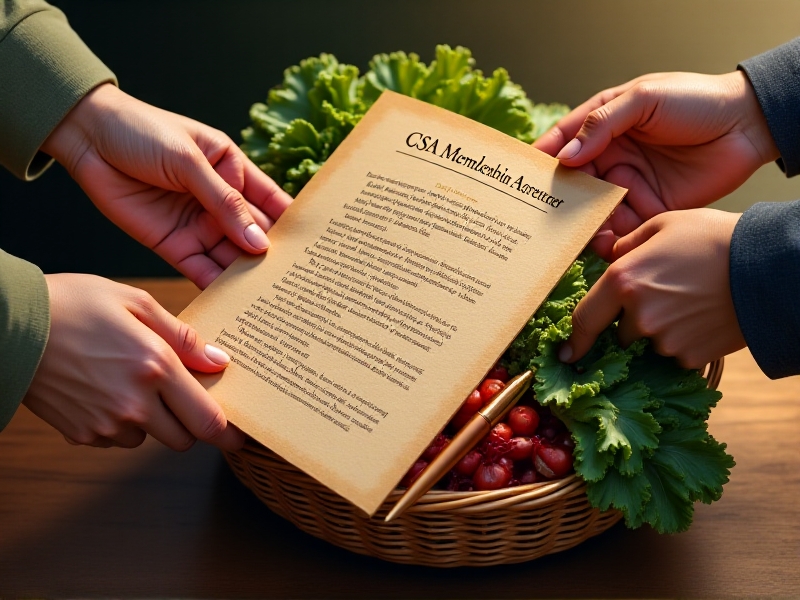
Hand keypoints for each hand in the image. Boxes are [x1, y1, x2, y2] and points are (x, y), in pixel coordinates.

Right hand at [23, 274, 244, 450]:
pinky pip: (117, 439)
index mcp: (155, 368)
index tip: (237, 436)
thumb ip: (183, 337)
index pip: (207, 420)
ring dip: (153, 422)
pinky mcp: (81, 434)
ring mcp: (106, 424)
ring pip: (149, 440)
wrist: (10, 326)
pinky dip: (121, 424)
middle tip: (180, 395)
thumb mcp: (136, 303)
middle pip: (183, 439)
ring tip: (132, 383)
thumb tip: (219, 361)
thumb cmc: (74, 304)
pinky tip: (106, 390)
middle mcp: (134, 404)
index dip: (228, 434)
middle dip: (189, 422)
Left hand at [42, 84, 292, 288]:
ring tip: (271, 297)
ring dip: (247, 276)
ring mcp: (197, 223)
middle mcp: (219, 201)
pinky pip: (199, 268)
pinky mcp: (172, 243)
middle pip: (253, 234)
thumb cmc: (141, 131)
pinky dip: (215, 284)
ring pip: (229, 256)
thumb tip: (259, 241)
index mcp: (232, 169)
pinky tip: (234, 299)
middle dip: (274, 257)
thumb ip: (224, 203)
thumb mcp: (190, 160)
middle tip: (298, 282)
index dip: (293, 222)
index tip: (316, 246)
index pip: (271, 201)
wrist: (87, 138)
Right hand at [533, 71, 777, 258]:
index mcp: (603, 125)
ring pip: (591, 209)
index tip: (518, 179)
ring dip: (579, 223)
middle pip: (572, 183)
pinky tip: (598, 242)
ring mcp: (627, 184)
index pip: (562, 143)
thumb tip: (566, 155)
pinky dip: (606, 237)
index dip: (540, 160)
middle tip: (536, 218)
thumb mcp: (644, 99)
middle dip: (555, 200)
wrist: (747, 126)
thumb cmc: (696, 100)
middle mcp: (610, 156)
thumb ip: (602, 124)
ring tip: (568, 235)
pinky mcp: (648, 209)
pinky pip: (620, 227)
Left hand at [559, 209, 745, 368]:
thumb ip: (626, 244)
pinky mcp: (689, 356)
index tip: (568, 352)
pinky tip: (701, 317)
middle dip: (632, 320)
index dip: (574, 340)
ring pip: (649, 343)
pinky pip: (674, 353)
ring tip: (688, 302)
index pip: (584, 320)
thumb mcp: (663, 225)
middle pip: (620, 332)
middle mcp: (638, 316)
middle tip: (663, 296)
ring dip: (659, 330)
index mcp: (623, 282)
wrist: (767, 268)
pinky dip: (682, 340)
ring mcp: (664, 340)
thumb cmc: (713, 238)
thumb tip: (609, 257)